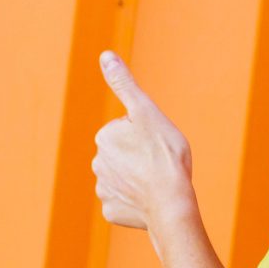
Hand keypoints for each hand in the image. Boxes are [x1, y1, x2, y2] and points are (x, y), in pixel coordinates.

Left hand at [92, 49, 197, 235]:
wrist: (170, 201)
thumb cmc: (164, 154)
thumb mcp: (146, 112)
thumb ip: (124, 84)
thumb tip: (105, 55)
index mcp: (105, 137)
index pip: (128, 130)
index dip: (147, 135)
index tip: (157, 143)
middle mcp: (98, 163)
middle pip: (124, 155)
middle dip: (140, 157)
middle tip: (159, 162)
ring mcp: (104, 190)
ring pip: (124, 179)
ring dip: (138, 179)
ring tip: (157, 182)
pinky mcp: (111, 212)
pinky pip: (125, 202)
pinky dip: (137, 201)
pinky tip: (150, 199)